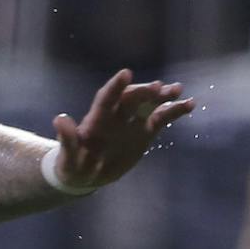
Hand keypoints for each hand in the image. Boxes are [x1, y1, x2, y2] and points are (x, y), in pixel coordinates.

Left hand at [50, 70, 195, 190]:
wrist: (88, 175)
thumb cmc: (73, 165)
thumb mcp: (67, 158)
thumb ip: (67, 140)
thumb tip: (60, 119)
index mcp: (96, 120)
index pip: (106, 99)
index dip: (116, 87)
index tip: (126, 74)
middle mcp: (116, 116)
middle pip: (131, 99)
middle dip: (144, 92)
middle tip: (158, 88)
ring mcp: (132, 122)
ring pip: (149, 103)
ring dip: (163, 96)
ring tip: (177, 90)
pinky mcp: (145, 131)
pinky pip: (162, 118)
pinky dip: (175, 111)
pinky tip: (190, 104)